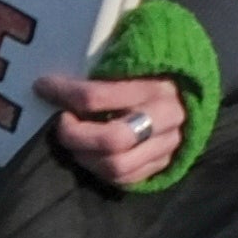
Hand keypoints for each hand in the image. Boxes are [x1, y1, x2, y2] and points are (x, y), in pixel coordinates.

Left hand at [35, 65, 199, 189]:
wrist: (193, 93)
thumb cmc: (156, 70)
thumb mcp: (138, 58)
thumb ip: (107, 64)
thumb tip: (61, 72)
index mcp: (155, 85)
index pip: (99, 95)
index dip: (64, 93)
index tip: (44, 86)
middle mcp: (166, 118)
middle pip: (112, 140)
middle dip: (75, 135)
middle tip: (61, 123)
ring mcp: (168, 145)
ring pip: (117, 166)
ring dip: (85, 156)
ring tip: (75, 141)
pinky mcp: (165, 164)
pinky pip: (126, 179)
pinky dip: (101, 170)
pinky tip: (92, 155)